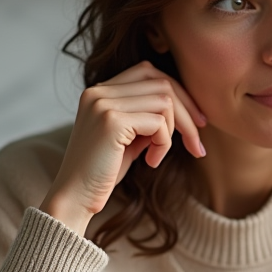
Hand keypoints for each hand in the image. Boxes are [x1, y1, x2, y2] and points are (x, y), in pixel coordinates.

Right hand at [40, 61, 206, 235]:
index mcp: (100, 91)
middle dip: (187, 111)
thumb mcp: (130, 138)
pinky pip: (159, 123)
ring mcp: (103, 103)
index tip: (196, 121)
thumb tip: (184, 106)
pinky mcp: (112, 121)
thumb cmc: (104, 173)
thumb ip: (147, 118)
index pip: (149, 73)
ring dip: (175, 131)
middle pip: (161, 83)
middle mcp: (99, 91)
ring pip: (164, 101)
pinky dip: (164, 144)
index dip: (178, 94)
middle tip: (197, 143)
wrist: (75, 197)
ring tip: (158, 155)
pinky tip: (150, 162)